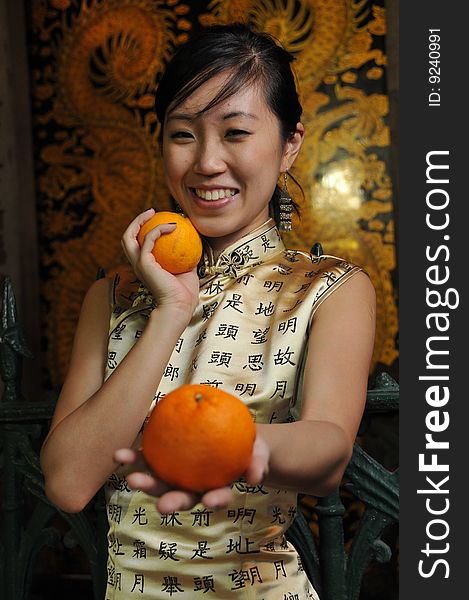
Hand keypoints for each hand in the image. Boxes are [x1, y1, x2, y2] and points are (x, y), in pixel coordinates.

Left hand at [113, 434, 269, 513]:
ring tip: (129, 477)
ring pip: (159, 482)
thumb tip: (255, 476)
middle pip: (182, 497)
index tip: (211, 500)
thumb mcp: (259, 454)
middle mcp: (194, 487)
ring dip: (144, 482)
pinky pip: (148, 459)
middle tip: (162, 507)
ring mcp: (177, 475)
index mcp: (217, 488)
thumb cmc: (248, 449)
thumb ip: (257, 463)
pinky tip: (120, 455)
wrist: (232, 436)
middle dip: (171, 502)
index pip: (217, 497)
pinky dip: (134, 459)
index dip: (215, 500)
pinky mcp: (164, 460)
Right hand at [121, 209, 198, 319]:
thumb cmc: (184, 294)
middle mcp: (137, 264)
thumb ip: (187, 258)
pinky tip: (172, 226)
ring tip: (153, 213)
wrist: (180, 306)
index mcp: (145, 266)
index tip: (158, 220)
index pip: (137, 245)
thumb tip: (195, 244)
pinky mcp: (144, 263)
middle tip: (151, 213)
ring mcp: (138, 264)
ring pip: (128, 236)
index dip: (143, 230)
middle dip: (136, 222)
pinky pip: (148, 239)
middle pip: (126, 238)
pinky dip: (159, 229)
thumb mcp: (187, 270)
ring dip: (139, 221)